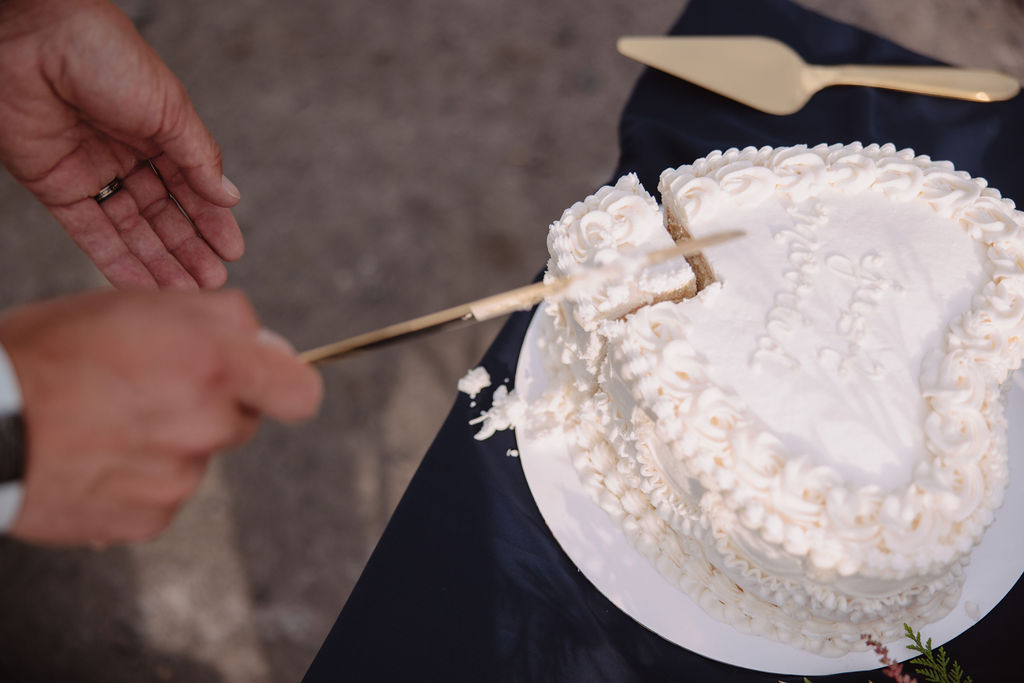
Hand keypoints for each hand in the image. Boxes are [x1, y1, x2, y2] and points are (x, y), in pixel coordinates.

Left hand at [0, 0, 242, 289]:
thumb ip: (199, 158)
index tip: (232, 252)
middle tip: (213, 282)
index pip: (191, 188)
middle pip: (163, 215)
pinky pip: (90, 233)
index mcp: (158, 132)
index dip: (212, 221)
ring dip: (158, 263)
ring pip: (131, 231)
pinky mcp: (55, 187)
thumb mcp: (169, 108)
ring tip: (186, 293)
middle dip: (189, 250)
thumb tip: (230, 197)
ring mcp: (91, 173)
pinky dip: (115, 262)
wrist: (33, 33)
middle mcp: (126, 156)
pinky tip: (142, 286)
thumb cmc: (104, 53)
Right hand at [0, 289, 322, 544]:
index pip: (300, 390)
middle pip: (243, 419)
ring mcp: (180, 478)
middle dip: (212, 403)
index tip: (267, 380)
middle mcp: (207, 424)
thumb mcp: (138, 303)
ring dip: (170, 440)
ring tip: (107, 421)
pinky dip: (139, 480)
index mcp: (213, 363)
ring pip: (199, 456)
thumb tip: (275, 351)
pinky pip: (165, 495)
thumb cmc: (49, 352)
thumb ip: (221, 321)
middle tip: (149, 388)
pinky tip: (97, 457)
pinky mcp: (150, 519)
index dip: (285, 384)